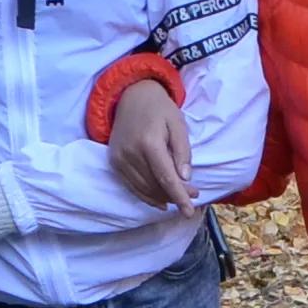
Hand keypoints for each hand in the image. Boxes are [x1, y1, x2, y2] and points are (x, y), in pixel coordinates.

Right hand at [103, 74, 191, 210]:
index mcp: (149, 143)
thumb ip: (183, 151)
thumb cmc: (160, 109)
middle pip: (155, 186)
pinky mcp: (114, 162)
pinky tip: (160, 200)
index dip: (179, 197)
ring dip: (162, 197)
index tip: (189, 211)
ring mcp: (119, 159)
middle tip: (194, 195)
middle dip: (175, 196)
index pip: (166, 178)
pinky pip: (131, 186)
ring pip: (143, 189)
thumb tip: (185, 178)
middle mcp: (130, 153)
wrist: (131, 96)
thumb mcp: (178, 124)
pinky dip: (146, 195)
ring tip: (180, 196)